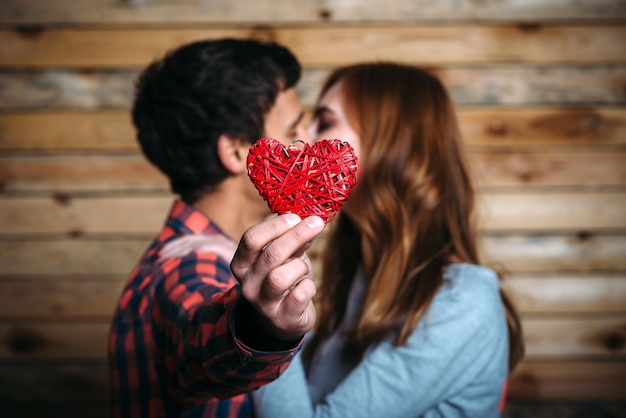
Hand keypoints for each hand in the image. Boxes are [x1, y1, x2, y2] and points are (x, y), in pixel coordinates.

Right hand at [230, 214, 324, 341]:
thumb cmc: (284, 279)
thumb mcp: (285, 257)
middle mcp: (247, 284)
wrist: (284, 319)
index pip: (251, 239)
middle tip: (316, 223)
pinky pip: (299, 296)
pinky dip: (309, 287)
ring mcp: (263, 304)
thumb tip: (310, 222)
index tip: (296, 217)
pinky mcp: (282, 318)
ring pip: (280, 277)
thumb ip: (293, 240)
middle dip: (297, 235)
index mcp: (241, 264)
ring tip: (303, 269)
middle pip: (270, 254)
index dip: (275, 226)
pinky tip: (306, 287)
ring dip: (299, 267)